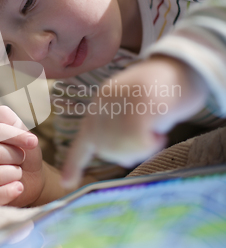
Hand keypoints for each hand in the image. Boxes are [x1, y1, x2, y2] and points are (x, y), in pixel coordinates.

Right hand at [0, 105, 44, 206]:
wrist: (35, 181)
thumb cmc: (27, 156)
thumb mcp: (25, 139)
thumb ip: (15, 125)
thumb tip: (0, 110)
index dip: (15, 136)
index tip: (33, 141)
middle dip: (15, 156)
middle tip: (21, 159)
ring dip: (15, 174)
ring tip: (19, 174)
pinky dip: (11, 191)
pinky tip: (19, 187)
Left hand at [62, 56, 207, 186]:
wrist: (182, 65)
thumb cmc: (162, 94)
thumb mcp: (134, 111)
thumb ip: (123, 132)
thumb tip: (123, 158)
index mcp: (100, 106)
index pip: (83, 140)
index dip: (74, 163)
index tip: (66, 182)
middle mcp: (105, 102)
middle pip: (107, 150)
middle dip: (128, 154)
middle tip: (150, 139)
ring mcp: (121, 100)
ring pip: (121, 147)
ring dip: (142, 149)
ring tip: (156, 133)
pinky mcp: (140, 100)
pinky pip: (138, 139)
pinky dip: (152, 144)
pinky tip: (161, 133)